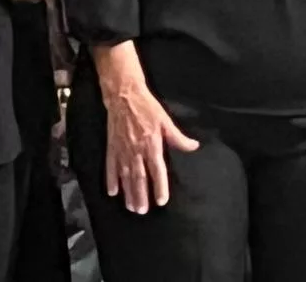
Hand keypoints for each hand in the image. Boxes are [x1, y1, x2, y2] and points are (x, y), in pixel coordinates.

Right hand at [102, 83, 199, 213]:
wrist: (124, 95)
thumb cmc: (147, 107)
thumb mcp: (166, 121)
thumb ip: (178, 137)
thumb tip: (194, 146)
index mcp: (152, 145)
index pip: (157, 171)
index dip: (159, 187)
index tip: (161, 201)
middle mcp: (136, 150)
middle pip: (139, 177)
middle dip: (141, 195)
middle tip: (142, 211)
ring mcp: (122, 149)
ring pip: (125, 175)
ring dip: (128, 192)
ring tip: (131, 207)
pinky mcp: (112, 146)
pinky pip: (111, 166)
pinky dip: (110, 179)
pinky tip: (112, 191)